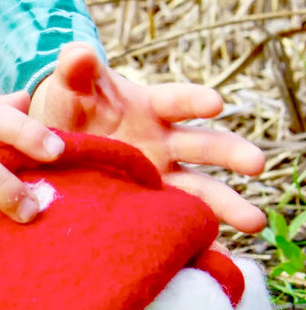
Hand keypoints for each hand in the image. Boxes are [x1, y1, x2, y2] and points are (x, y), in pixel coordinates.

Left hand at [28, 42, 265, 232]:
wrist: (53, 146)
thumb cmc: (69, 108)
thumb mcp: (70, 88)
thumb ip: (76, 71)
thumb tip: (78, 52)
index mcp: (150, 108)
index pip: (178, 101)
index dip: (194, 101)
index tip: (215, 104)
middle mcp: (164, 142)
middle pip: (205, 147)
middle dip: (232, 154)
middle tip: (256, 164)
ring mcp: (160, 175)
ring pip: (201, 189)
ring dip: (227, 205)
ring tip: (253, 224)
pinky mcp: (150, 205)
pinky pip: (178, 220)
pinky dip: (194, 236)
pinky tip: (214, 256)